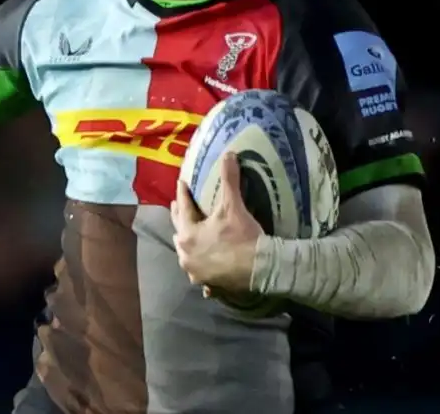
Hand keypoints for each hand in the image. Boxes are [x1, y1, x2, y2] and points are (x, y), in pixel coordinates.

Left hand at [170, 152, 263, 295]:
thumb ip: (229, 180)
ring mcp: (196, 272)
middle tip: (178, 206)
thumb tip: (228, 154)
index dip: (182, 193)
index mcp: (188, 234)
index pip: (183, 208)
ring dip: (187, 244)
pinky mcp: (208, 284)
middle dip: (179, 218)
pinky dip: (200, 270)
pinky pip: (200, 276)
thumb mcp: (233, 206)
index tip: (181, 183)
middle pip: (179, 233)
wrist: (260, 269)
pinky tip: (201, 272)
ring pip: (186, 255)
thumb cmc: (242, 237)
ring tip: (188, 237)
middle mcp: (186, 255)